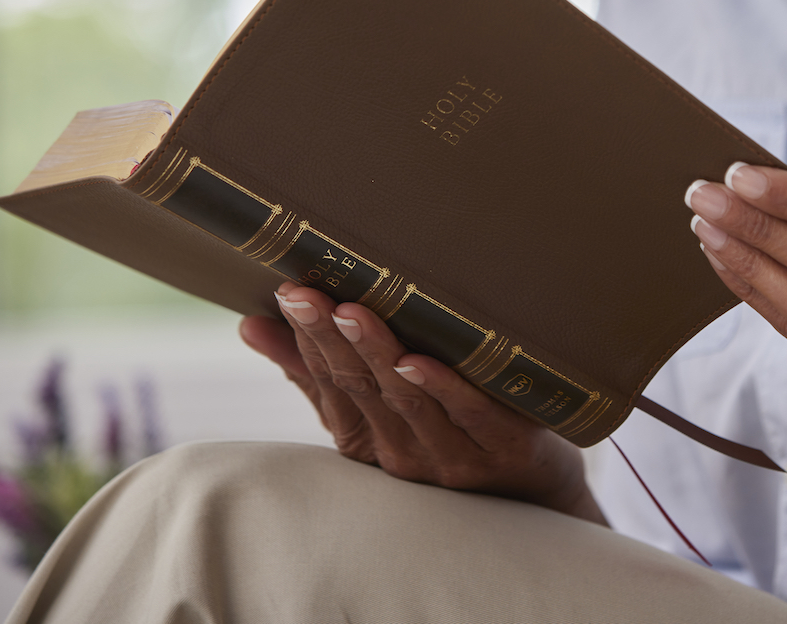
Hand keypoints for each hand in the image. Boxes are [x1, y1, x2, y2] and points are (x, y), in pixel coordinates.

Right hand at [240, 283, 604, 522]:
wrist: (535, 492)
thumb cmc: (447, 433)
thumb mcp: (378, 407)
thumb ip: (317, 373)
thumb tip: (251, 324)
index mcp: (366, 436)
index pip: (327, 381)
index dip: (305, 338)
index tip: (287, 293)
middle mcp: (400, 450)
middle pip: (359, 387)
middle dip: (330, 338)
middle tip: (306, 295)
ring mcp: (450, 456)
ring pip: (406, 399)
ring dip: (377, 354)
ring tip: (354, 313)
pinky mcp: (502, 451)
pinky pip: (466, 416)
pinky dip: (440, 388)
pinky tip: (418, 361)